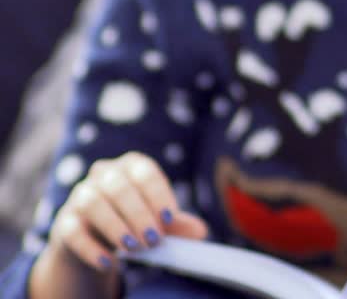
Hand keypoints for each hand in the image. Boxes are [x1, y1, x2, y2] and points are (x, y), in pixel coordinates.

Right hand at [46, 151, 207, 271]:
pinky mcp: (64, 221)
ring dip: (114, 226)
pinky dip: (91, 248)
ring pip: (92, 203)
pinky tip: (109, 262)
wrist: (96, 238)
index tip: (169, 219)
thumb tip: (201, 231)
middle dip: (138, 213)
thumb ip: (177, 225)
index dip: (157, 194)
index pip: (145, 172)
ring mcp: (80, 195)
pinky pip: (72, 231)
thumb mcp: (157, 221)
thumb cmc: (135, 220)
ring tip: (133, 248)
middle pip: (118, 186)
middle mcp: (103, 174)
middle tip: (153, 239)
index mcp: (131, 166)